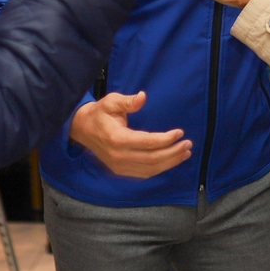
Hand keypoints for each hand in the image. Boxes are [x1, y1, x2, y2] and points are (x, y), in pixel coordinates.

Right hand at [70, 91, 191, 178]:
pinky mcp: (120, 170)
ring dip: (170, 162)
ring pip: (151, 169)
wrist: (81, 129)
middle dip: (173, 152)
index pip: (148, 142)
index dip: (166, 139)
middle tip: (188, 144)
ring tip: (185, 153)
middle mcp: (119, 156)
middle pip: (152, 159)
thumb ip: (127, 101)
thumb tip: (143, 97)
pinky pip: (145, 173)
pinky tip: (172, 161)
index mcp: (117, 139)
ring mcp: (119, 166)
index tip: (180, 132)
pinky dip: (161, 169)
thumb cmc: (99, 113)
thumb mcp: (111, 101)